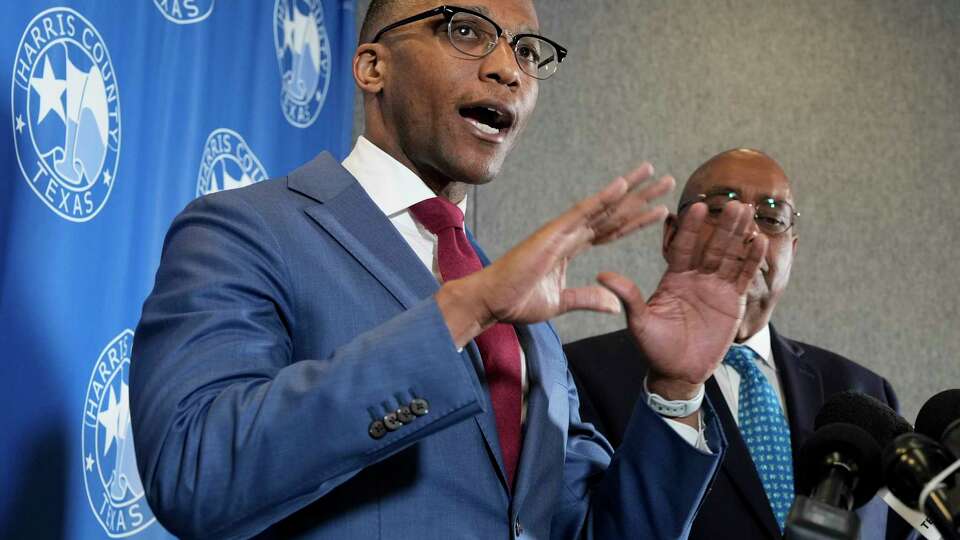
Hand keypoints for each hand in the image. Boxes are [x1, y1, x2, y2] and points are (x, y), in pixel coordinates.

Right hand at [437, 163, 674, 346]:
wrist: (490, 302)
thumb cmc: (516, 302)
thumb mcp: (561, 303)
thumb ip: (587, 299)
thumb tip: (614, 305)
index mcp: (569, 248)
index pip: (611, 230)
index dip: (636, 219)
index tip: (661, 209)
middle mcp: (568, 234)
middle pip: (613, 213)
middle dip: (640, 197)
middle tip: (668, 180)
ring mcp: (560, 231)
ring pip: (602, 207)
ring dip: (629, 190)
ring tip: (654, 173)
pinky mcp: (551, 234)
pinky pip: (582, 213)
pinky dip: (602, 198)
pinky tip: (622, 185)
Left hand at [598, 201, 767, 399]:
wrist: (679, 371)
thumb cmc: (655, 348)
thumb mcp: (639, 322)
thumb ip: (628, 296)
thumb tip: (602, 274)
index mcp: (674, 276)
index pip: (683, 246)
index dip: (691, 228)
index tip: (697, 206)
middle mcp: (696, 276)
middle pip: (711, 245)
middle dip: (721, 224)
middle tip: (733, 200)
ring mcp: (715, 286)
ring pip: (729, 254)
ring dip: (738, 234)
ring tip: (747, 211)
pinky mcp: (732, 300)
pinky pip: (743, 276)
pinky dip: (751, 259)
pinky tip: (760, 241)